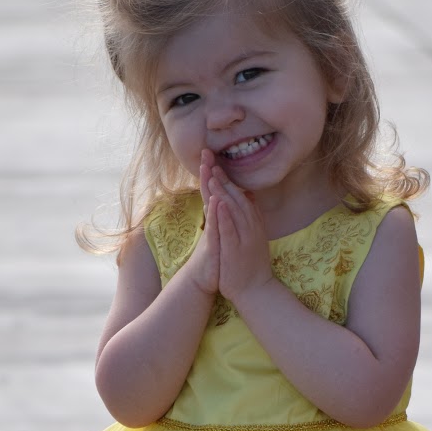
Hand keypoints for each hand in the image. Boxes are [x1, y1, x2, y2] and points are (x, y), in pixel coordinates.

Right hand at [183, 149, 219, 294]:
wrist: (207, 280)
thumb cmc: (216, 257)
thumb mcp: (221, 232)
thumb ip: (222, 216)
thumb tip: (226, 201)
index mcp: (217, 216)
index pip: (215, 189)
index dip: (213, 172)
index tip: (212, 153)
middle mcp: (213, 221)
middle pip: (210, 191)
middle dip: (208, 172)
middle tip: (205, 151)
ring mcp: (211, 231)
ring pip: (210, 205)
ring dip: (208, 186)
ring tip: (207, 167)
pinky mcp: (212, 245)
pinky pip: (214, 227)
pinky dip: (215, 214)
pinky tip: (215, 200)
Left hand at [207, 163, 274, 303]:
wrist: (256, 291)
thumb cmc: (251, 266)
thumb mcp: (253, 239)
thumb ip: (251, 219)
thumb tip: (250, 200)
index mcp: (253, 224)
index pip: (241, 196)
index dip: (229, 180)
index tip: (218, 164)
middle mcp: (250, 227)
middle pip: (237, 197)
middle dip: (224, 178)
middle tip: (212, 160)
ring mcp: (244, 238)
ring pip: (234, 210)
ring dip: (223, 191)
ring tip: (213, 174)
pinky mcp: (236, 249)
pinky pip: (230, 229)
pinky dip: (224, 214)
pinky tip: (218, 201)